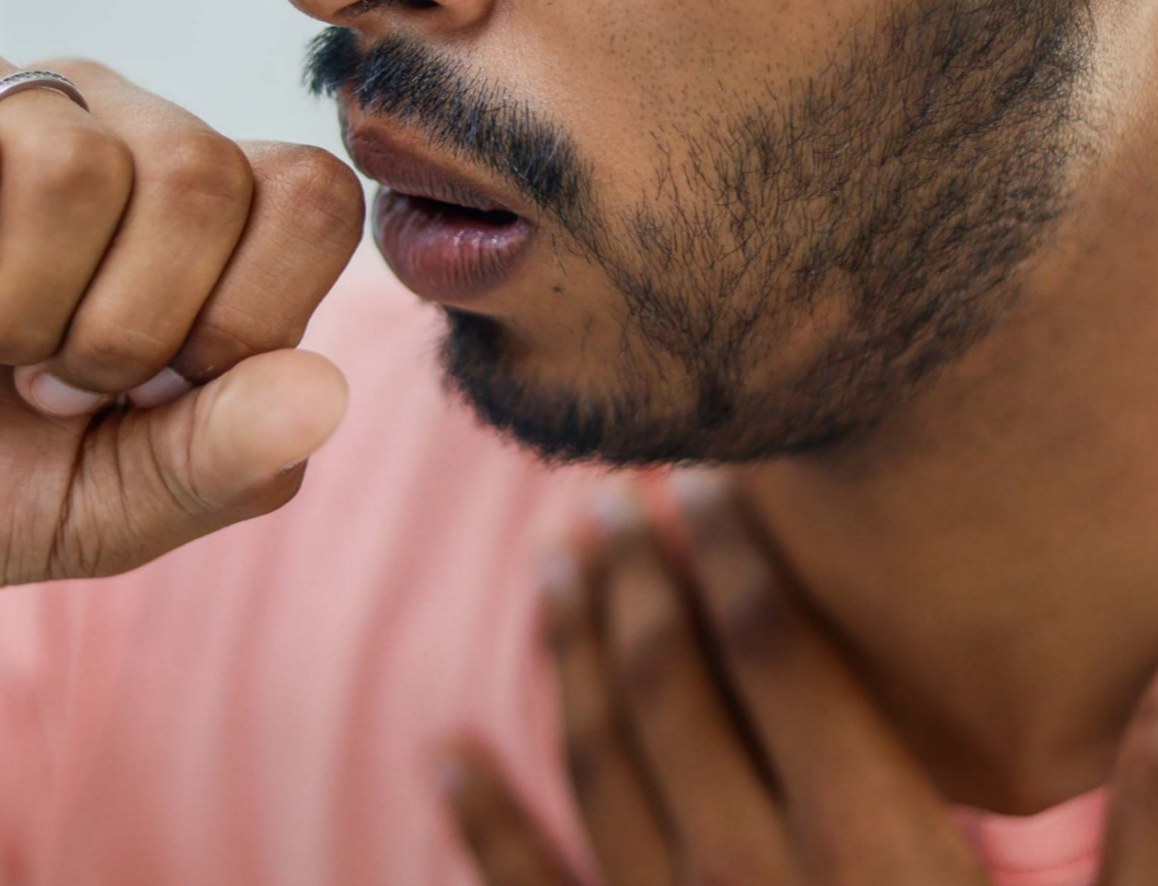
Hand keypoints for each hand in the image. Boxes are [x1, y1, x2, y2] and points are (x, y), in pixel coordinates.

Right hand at [0, 23, 364, 605]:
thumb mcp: (95, 513)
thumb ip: (219, 461)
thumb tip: (328, 389)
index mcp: (188, 221)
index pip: (311, 199)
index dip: (239, 318)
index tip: (138, 393)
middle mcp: (102, 129)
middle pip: (201, 176)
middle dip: (110, 333)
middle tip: (24, 374)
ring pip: (72, 162)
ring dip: (1, 308)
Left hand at [442, 473, 1157, 885]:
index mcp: (876, 856)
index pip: (780, 655)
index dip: (739, 553)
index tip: (713, 476)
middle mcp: (752, 882)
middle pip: (672, 688)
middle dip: (639, 579)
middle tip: (612, 490)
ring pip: (600, 764)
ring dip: (568, 656)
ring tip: (553, 564)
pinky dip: (482, 824)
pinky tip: (445, 756)